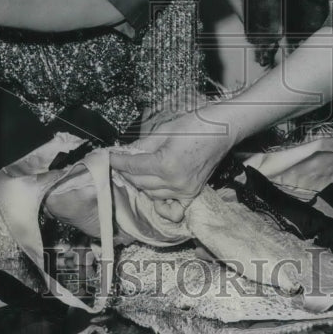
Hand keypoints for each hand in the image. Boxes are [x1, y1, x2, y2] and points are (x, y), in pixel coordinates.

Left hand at [109, 105, 235, 218]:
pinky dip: (161, 205)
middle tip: (120, 163)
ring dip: (141, 184)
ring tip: (136, 172)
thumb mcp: (163, 130)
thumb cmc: (195, 124)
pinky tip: (154, 194)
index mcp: (165, 164)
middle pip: (140, 182)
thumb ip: (142, 145)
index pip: (133, 166)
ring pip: (151, 194)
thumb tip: (125, 152)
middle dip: (127, 172)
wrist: (222, 128)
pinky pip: (173, 209)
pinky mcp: (193, 193)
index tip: (110, 157)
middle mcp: (174, 182)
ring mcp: (185, 190)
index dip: (118, 161)